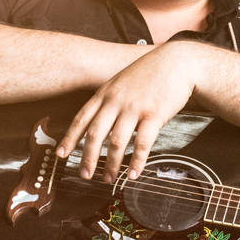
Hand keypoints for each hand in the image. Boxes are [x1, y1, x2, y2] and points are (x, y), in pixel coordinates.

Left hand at [57, 42, 203, 184]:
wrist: (178, 61)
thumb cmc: (151, 71)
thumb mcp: (122, 80)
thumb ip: (109, 97)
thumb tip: (98, 118)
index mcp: (106, 93)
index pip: (82, 118)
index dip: (70, 138)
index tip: (61, 154)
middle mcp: (116, 101)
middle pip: (95, 134)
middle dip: (87, 158)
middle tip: (84, 174)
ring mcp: (135, 108)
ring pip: (116, 142)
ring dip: (111, 165)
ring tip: (109, 178)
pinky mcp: (155, 115)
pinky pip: (142, 143)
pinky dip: (136, 162)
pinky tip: (133, 173)